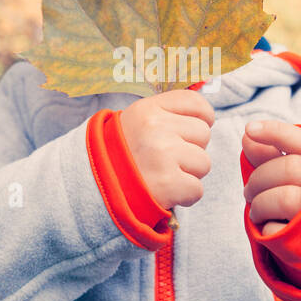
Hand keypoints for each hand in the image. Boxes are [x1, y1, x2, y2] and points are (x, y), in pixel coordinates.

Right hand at [120, 90, 213, 209]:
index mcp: (148, 109)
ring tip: (163, 175)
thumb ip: (168, 114)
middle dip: (190, 150)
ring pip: (204, 163)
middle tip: (164, 160)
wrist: (94, 189)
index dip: (200, 119)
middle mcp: (154, 128)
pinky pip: (197, 190)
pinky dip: (184, 196)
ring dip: (188, 174)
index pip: (196, 104)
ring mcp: (161, 155)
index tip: (187, 133)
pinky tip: (164, 192)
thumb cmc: (122, 156)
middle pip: (203, 134)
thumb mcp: (137, 123)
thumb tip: (206, 116)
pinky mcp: (167, 184)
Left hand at [242, 120, 300, 235]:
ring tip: (256, 211)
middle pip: (289, 169)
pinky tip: (269, 227)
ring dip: (260, 204)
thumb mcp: (297, 174)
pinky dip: (266, 229)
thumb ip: (271, 155)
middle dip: (258, 179)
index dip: (275, 131)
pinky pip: (278, 231)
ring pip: (285, 199)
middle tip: (248, 191)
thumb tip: (247, 135)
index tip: (249, 129)